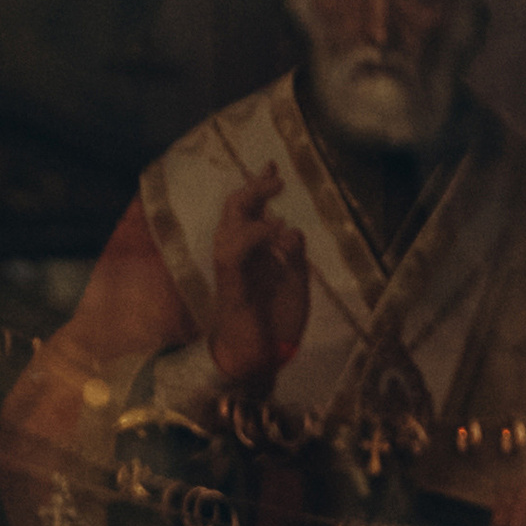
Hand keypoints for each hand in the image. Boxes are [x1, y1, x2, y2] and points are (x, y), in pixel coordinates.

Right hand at [207, 167, 309, 386]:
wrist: (260, 361)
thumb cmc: (276, 324)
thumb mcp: (295, 284)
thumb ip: (295, 257)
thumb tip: (292, 229)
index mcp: (254, 253)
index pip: (252, 212)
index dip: (260, 187)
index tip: (273, 165)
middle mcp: (238, 254)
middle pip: (237, 209)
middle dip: (254, 188)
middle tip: (276, 177)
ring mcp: (231, 268)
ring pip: (230, 223)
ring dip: (252, 204)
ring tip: (275, 194)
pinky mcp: (230, 284)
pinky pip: (232, 252)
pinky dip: (252, 237)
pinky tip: (272, 231)